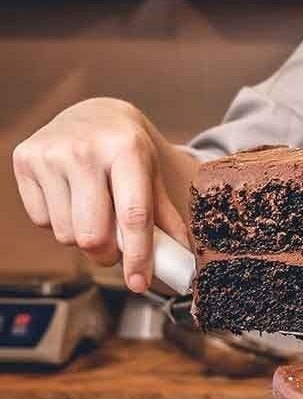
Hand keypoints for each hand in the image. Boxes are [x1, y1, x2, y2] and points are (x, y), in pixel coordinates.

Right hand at [11, 98, 188, 293]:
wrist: (92, 114)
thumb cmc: (127, 150)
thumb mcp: (152, 175)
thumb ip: (165, 219)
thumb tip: (182, 261)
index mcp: (126, 149)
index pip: (132, 216)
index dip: (137, 256)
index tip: (139, 283)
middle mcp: (86, 149)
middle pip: (92, 236)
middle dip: (107, 254)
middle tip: (115, 247)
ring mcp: (51, 153)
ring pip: (65, 234)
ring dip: (82, 237)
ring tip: (93, 213)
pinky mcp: (24, 160)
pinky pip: (41, 221)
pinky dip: (57, 221)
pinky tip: (69, 198)